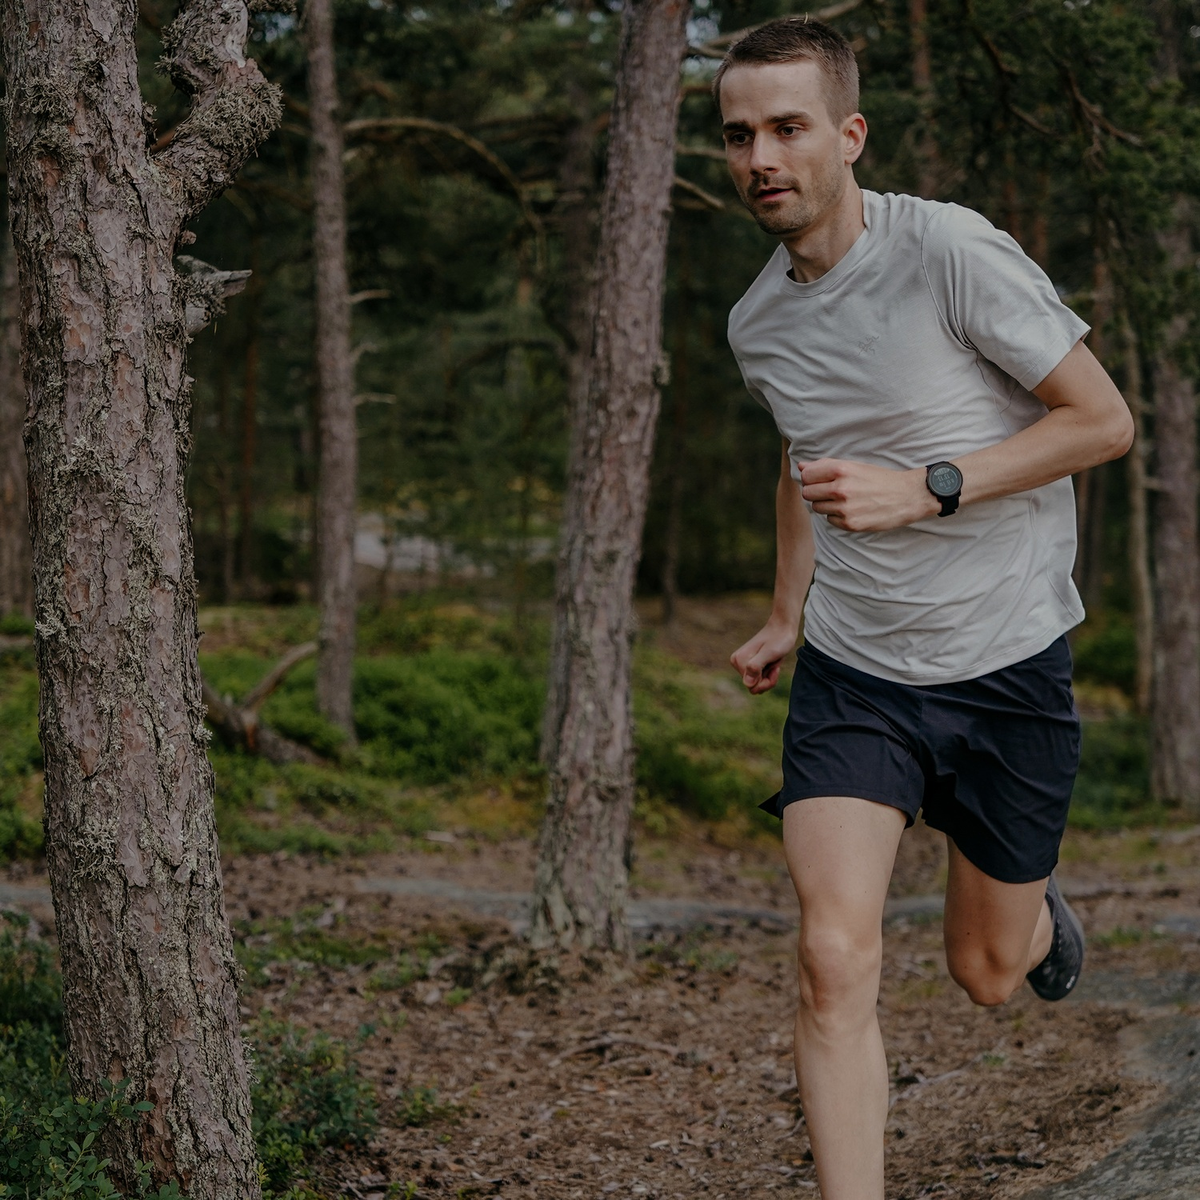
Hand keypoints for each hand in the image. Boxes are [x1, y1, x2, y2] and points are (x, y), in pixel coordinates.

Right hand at [730, 618, 798, 693]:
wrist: (782, 627)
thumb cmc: (778, 639)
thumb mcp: (769, 653)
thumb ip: (756, 667)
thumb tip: (746, 683)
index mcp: (739, 661)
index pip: (751, 686)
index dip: (766, 681)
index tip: (774, 667)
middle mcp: (737, 663)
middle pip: (753, 687)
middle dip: (768, 679)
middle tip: (775, 665)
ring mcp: (743, 664)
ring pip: (757, 684)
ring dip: (769, 676)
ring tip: (773, 662)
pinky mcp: (749, 664)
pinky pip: (759, 679)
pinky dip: (768, 674)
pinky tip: (772, 662)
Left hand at [799, 458, 938, 530]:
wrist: (907, 496)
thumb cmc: (880, 478)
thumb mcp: (854, 466)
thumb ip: (825, 466)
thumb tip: (801, 466)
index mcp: (841, 470)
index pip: (806, 475)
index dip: (810, 477)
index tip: (819, 479)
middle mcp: (840, 488)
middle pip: (807, 493)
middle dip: (815, 492)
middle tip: (830, 491)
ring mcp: (844, 508)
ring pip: (817, 507)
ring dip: (826, 505)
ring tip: (844, 500)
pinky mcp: (850, 524)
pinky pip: (830, 520)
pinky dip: (837, 516)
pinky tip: (852, 510)